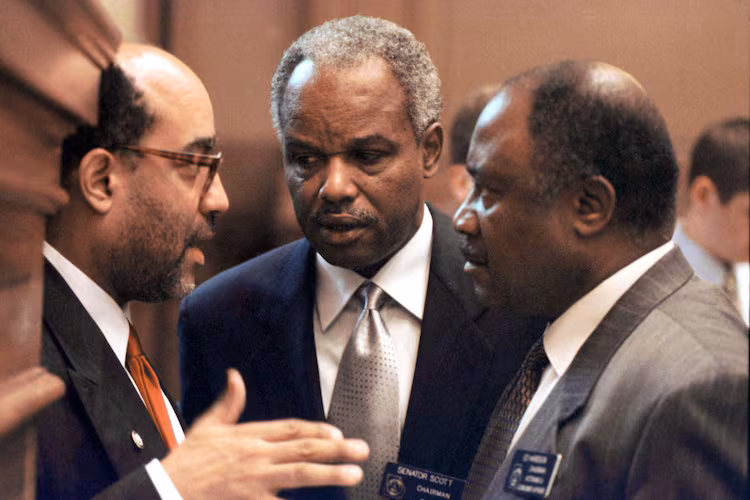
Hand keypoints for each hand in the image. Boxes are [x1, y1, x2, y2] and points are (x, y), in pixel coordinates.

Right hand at [162, 369, 368, 498]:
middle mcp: (258, 456)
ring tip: (354, 474)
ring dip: (329, 473)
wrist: (168, 490)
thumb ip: (229, 403)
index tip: (337, 432)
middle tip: (361, 450)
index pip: (292, 428)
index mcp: (250, 436)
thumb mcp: (207, 425)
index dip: (317, 429)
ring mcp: (256, 480)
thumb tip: (235, 376)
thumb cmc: (189, 461)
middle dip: (336, 449)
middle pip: (304, 448)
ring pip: (300, 473)